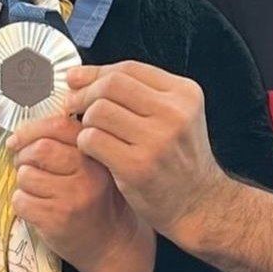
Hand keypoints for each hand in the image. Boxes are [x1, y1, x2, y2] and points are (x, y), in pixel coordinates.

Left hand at [7, 115, 137, 271]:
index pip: (59, 126)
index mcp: (95, 155)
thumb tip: (24, 133)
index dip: (31, 130)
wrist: (110, 244)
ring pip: (26, 175)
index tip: (17, 139)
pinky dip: (22, 204)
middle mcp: (87, 174)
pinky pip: (21, 201)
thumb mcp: (93, 167)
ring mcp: (72, 197)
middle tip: (25, 166)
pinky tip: (38, 209)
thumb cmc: (95, 202)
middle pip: (40, 148)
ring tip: (38, 191)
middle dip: (23, 156)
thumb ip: (68, 145)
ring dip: (24, 183)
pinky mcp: (56, 219)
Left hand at [65, 61, 225, 235]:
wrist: (197, 203)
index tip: (77, 79)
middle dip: (85, 93)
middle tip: (75, 105)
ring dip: (86, 121)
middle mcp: (174, 113)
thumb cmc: (178, 160)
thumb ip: (138, 94)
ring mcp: (157, 140)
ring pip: (99, 111)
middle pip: (111, 85)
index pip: (129, 68)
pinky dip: (85, 143)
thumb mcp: (175, 117)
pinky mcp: (137, 165)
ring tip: (91, 132)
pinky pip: (93, 139)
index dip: (96, 72)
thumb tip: (81, 75)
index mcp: (184, 94)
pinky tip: (94, 151)